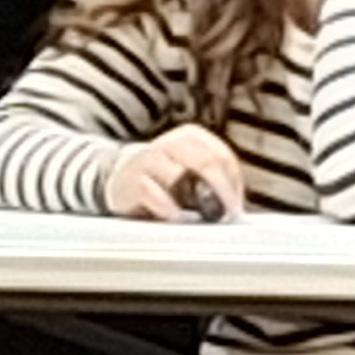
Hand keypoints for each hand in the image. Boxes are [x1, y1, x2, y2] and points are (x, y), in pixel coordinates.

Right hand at [104, 124, 250, 223]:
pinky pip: (153, 193)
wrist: (118, 179)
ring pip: (177, 174)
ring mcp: (146, 162)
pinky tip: (176, 216)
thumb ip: (212, 180)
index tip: (236, 204)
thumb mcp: (189, 170)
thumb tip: (236, 206)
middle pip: (204, 161)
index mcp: (188, 137)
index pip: (220, 155)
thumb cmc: (161, 179)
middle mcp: (168, 144)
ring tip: (202, 217)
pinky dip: (168, 207)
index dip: (233, 182)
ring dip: (194, 199)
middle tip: (227, 213)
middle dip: (221, 190)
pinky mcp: (130, 183)